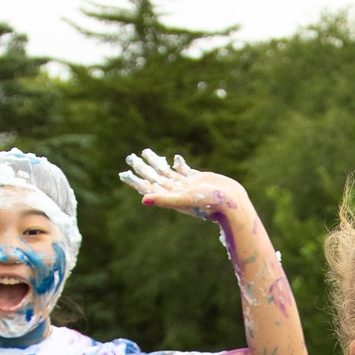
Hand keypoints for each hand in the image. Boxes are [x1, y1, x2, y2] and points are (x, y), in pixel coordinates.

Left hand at [119, 150, 246, 223]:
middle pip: (155, 178)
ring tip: (145, 151)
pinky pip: (184, 171)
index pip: (148, 187)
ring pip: (167, 172)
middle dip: (142, 168)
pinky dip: (177, 164)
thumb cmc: (208, 203)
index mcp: (170, 197)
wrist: (231, 203)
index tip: (124, 172)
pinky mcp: (198, 179)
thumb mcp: (184, 199)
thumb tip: (142, 200)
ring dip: (156, 163)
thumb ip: (163, 199)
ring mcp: (186, 185)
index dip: (136, 180)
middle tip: (130, 157)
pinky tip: (173, 158)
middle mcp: (176, 192)